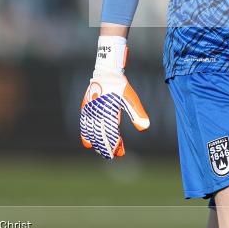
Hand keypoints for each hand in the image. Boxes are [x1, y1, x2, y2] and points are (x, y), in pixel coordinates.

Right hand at [80, 36, 149, 158]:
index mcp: (109, 112)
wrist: (106, 72)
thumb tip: (145, 128)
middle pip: (100, 137)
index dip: (116, 145)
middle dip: (106, 148)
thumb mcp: (131, 99)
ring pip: (90, 133)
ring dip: (96, 143)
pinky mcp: (85, 109)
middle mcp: (97, 113)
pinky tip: (89, 142)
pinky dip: (86, 135)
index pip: (112, 135)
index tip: (121, 153)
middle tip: (112, 155)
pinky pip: (83, 125)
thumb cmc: (121, 86)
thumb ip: (137, 113)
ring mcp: (89, 111)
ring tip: (101, 151)